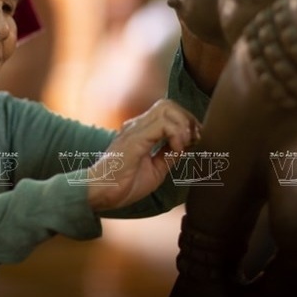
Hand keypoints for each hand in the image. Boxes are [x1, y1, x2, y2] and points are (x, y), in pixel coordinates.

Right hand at [87, 99, 201, 211]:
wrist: (101, 192)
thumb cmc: (123, 185)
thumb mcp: (155, 170)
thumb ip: (168, 155)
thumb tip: (184, 147)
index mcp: (140, 130)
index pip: (167, 111)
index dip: (186, 122)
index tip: (195, 141)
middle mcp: (137, 125)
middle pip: (168, 104)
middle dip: (187, 119)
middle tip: (194, 140)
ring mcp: (135, 129)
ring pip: (167, 109)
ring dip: (183, 125)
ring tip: (184, 144)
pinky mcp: (135, 138)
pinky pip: (163, 124)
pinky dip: (176, 134)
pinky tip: (177, 149)